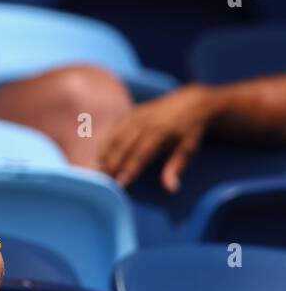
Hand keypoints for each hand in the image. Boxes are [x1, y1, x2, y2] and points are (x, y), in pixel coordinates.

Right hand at [100, 85, 218, 191]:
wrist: (190, 101)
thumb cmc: (190, 130)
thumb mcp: (189, 149)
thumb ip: (176, 168)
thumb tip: (171, 189)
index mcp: (160, 132)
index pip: (141, 153)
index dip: (129, 169)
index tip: (120, 183)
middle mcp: (144, 122)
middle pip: (123, 145)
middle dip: (112, 163)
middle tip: (105, 180)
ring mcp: (135, 116)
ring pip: (115, 137)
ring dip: (105, 154)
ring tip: (100, 170)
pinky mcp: (130, 113)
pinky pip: (113, 129)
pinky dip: (106, 142)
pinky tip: (102, 155)